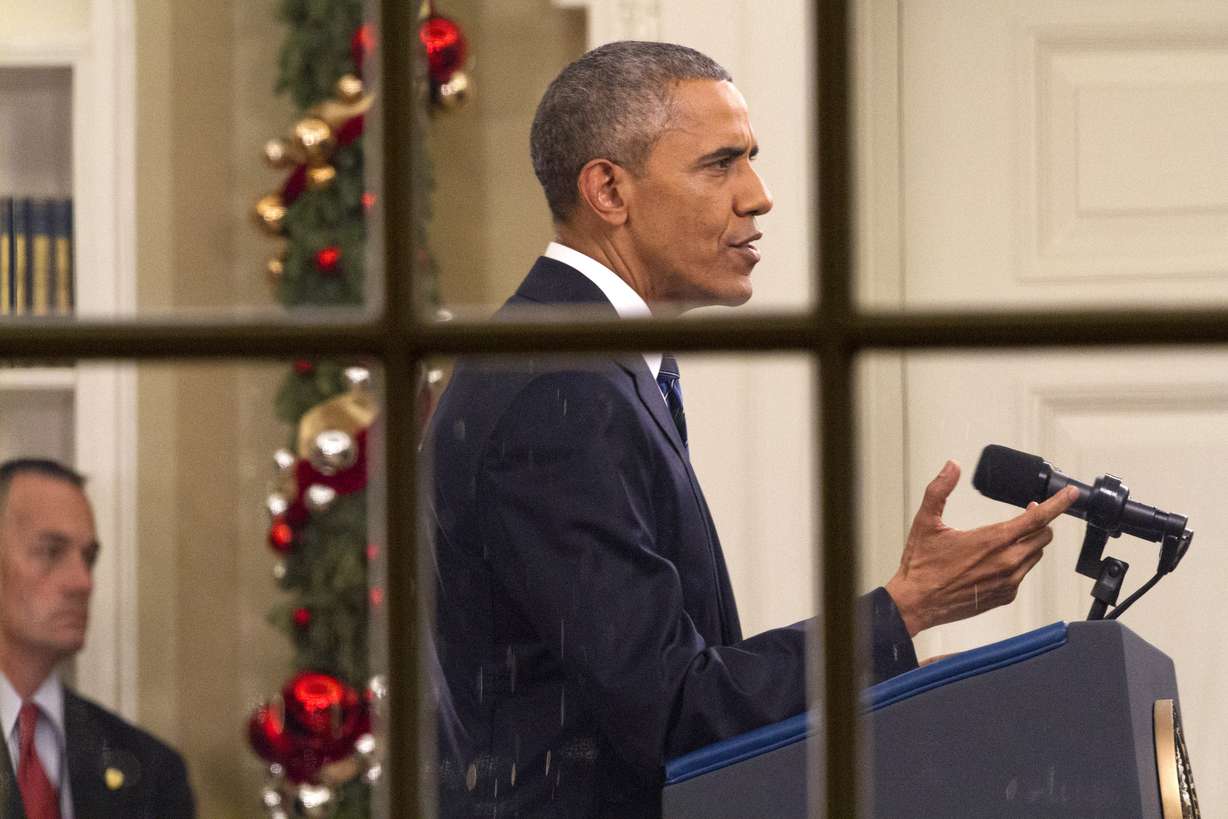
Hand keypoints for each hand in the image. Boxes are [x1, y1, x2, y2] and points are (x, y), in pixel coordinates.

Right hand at [884, 459, 1078, 636]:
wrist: (917, 603)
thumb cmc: (922, 566)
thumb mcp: (926, 521)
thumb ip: (940, 489)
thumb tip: (951, 467)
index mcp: (992, 540)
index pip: (1038, 517)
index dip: (1059, 503)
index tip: (1070, 494)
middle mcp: (1007, 561)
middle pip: (1044, 536)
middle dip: (1040, 521)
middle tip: (1028, 513)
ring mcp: (1009, 581)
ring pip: (1036, 555)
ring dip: (1029, 542)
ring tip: (1010, 537)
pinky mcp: (1005, 596)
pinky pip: (1023, 574)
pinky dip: (1018, 563)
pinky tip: (997, 560)